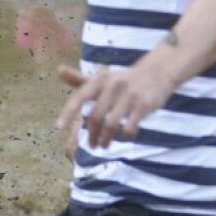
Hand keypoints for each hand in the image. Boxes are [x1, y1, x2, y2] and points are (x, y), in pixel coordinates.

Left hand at [54, 63, 173, 148]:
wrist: (157, 73)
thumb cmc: (121, 80)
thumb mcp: (101, 78)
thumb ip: (79, 79)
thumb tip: (59, 70)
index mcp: (99, 80)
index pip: (79, 97)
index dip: (68, 112)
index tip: (58, 127)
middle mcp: (112, 86)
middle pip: (95, 117)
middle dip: (91, 135)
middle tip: (91, 145)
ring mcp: (129, 96)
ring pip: (111, 125)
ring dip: (105, 139)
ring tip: (103, 146)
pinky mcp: (143, 106)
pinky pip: (129, 127)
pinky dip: (124, 136)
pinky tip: (122, 137)